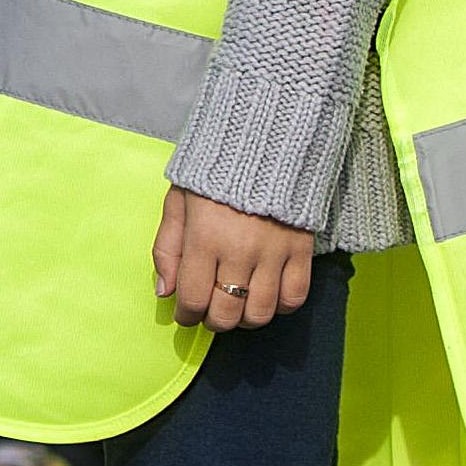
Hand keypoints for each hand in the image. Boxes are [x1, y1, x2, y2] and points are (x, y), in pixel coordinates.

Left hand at [152, 185, 314, 330]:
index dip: (186, 316)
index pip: (194, 298)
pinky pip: (295, 297)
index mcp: (204, 237)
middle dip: (213, 322)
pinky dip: (281, 307)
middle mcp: (240, 250)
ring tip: (237, 309)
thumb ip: (166, 248)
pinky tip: (267, 298)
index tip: (185, 315)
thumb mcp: (177, 202)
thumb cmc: (213, 174)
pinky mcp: (301, 249)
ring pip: (261, 312)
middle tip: (210, 314)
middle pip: (227, 313)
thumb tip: (165, 292)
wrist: (264, 143)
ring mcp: (274, 252)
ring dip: (245, 320)